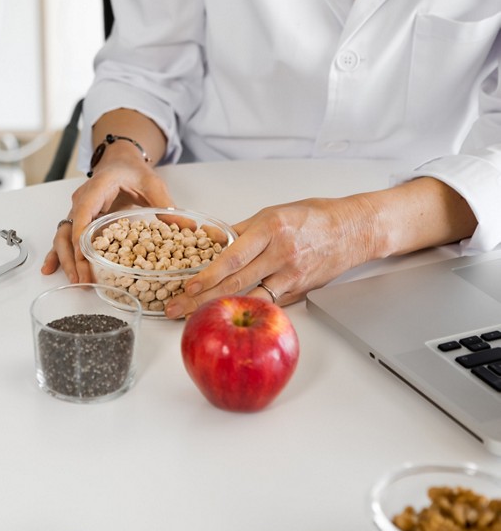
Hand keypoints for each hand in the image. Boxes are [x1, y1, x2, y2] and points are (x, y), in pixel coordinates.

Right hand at [41, 158, 176, 282]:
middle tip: (83, 280)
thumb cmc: (132, 170)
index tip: (85, 260)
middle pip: (68, 231)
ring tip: (75, 282)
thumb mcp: (152, 182)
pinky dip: (58, 254)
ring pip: (62, 237)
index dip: (81, 239)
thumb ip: (166, 203)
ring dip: (66, 260)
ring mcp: (77, 211)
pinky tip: (50, 270)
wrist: (119, 160)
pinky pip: (64, 238)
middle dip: (73, 258)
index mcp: (96, 189)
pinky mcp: (79, 221)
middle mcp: (81, 201)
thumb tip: (187, 226)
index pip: (83, 216)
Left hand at [164, 195, 376, 318]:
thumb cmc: (315, 217)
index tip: (187, 285)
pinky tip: (226, 318)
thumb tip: (211, 241)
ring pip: (249, 298)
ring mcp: (292, 275)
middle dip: (201, 298)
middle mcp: (281, 254)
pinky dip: (246, 311)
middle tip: (175, 308)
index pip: (232, 257)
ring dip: (219, 309)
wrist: (354, 230)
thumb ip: (240, 230)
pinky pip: (268, 303)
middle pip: (235, 282)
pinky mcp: (299, 291)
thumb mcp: (273, 213)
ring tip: (192, 317)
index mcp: (271, 229)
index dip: (207, 274)